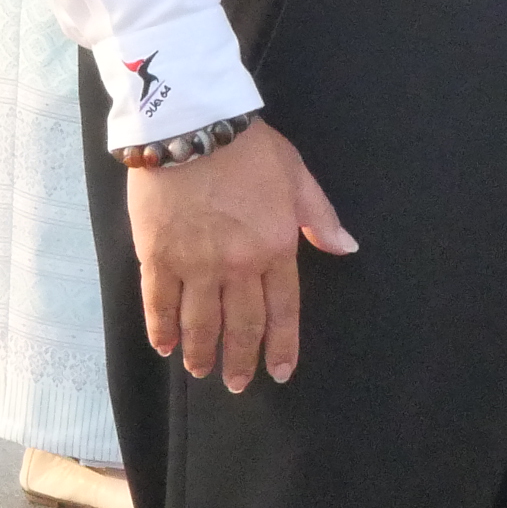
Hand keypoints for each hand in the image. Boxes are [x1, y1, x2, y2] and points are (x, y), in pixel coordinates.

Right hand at [126, 119, 354, 392]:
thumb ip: (320, 217)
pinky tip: (163, 345)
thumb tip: (348, 249)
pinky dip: (160, 328)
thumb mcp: (296, 175)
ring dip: (201, 352)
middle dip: (239, 361)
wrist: (190, 123)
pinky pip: (159, 302)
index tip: (279, 372)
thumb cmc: (248, 147)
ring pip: (199, 323)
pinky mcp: (158, 255)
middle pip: (240, 326)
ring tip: (200, 370)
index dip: (281, 346)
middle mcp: (237, 266)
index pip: (282, 311)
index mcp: (274, 248)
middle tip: (236, 384)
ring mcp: (195, 264)